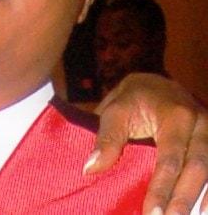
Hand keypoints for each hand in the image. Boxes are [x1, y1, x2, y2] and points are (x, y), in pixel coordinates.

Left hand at [83, 73, 207, 213]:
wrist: (155, 85)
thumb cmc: (133, 98)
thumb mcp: (115, 110)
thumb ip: (107, 137)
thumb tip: (91, 168)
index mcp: (176, 114)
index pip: (170, 157)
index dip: (162, 187)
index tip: (151, 213)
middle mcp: (200, 124)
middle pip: (196, 168)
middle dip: (182, 200)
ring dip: (197, 199)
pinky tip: (203, 211)